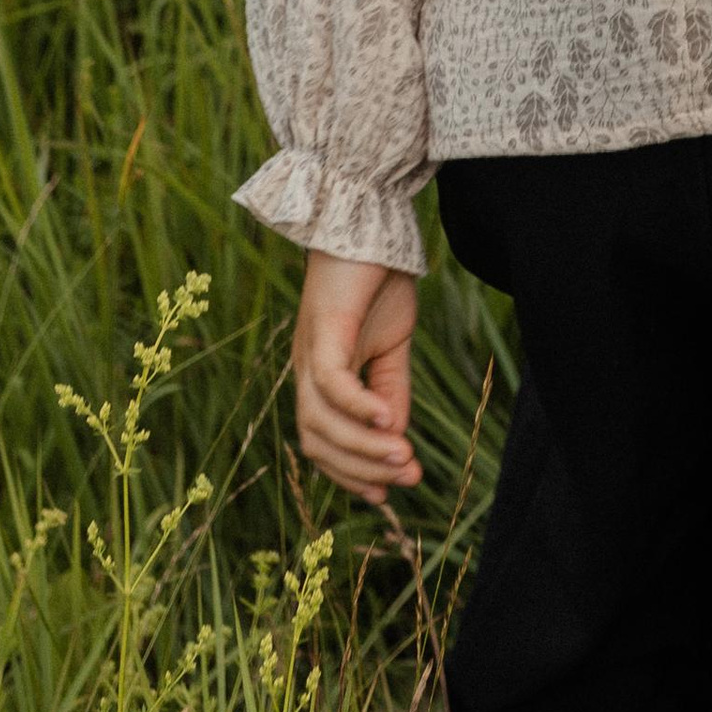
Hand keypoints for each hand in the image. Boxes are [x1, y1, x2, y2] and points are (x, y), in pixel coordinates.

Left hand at [291, 249, 420, 503]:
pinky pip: (332, 384)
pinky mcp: (323, 331)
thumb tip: (395, 441)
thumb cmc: (378, 278)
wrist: (367, 217)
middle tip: (406, 477)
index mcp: (319, 375)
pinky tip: (389, 421)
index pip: (322, 441)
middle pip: (317, 441)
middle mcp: (305, 369)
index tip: (388, 493)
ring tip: (404, 456)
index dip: (350, 472)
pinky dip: (358, 408)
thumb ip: (390, 391)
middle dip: (360, 469)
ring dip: (363, 448)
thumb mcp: (392, 344)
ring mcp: (309, 351)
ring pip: (322, 422)